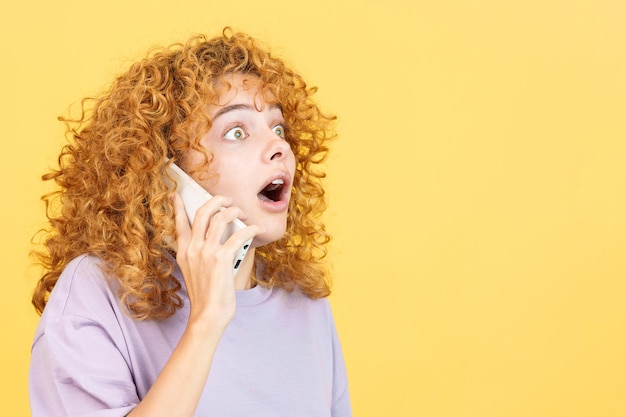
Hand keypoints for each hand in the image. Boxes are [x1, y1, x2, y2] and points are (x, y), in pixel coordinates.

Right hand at [171, 193, 261, 329]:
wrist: (208, 315)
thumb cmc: (205, 296)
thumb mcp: (194, 271)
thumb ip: (199, 254)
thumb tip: (216, 237)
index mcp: (183, 252)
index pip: (179, 223)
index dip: (178, 206)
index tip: (177, 194)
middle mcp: (192, 248)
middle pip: (202, 212)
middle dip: (217, 201)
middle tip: (227, 200)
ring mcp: (206, 252)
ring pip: (220, 218)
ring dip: (235, 211)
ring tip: (243, 214)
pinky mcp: (221, 258)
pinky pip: (238, 235)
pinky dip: (251, 229)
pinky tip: (257, 229)